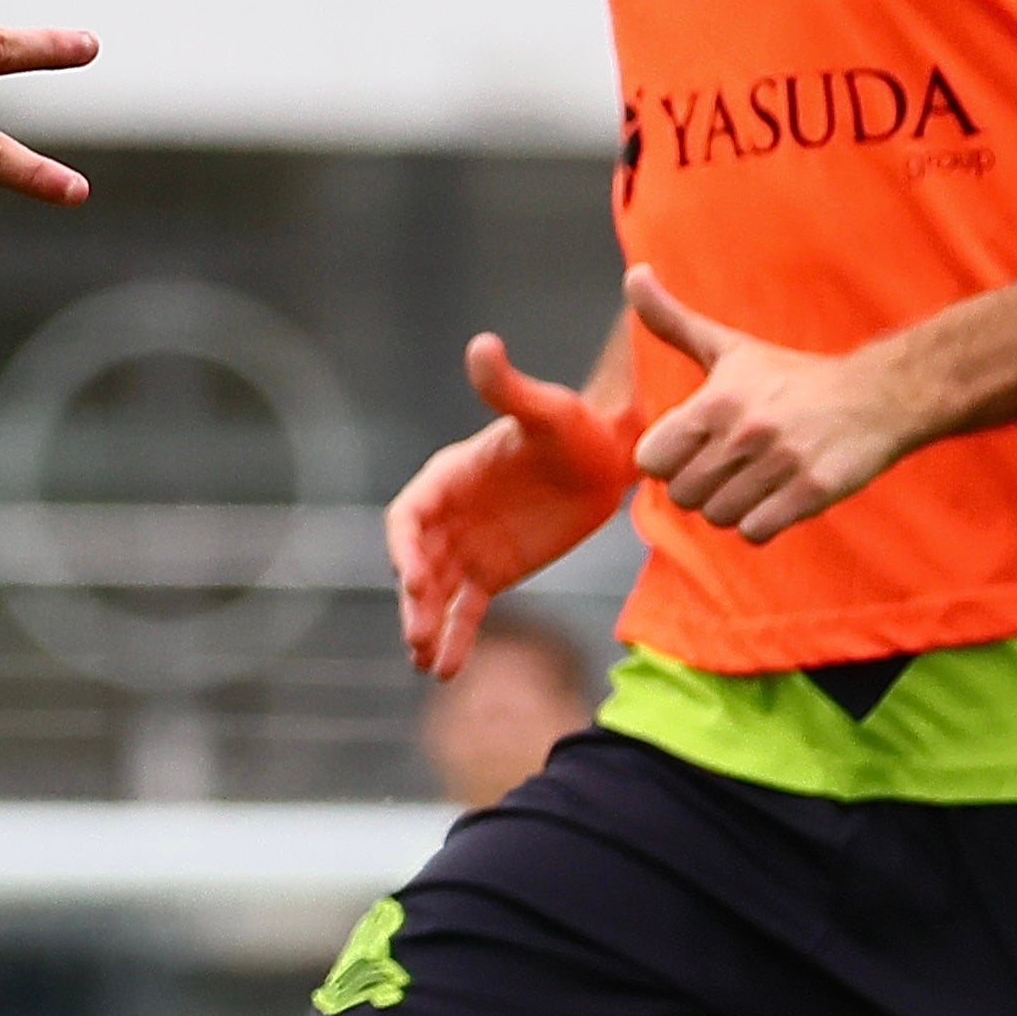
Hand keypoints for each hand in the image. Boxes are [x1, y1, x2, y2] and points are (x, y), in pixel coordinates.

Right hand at [384, 330, 633, 676]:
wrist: (609, 456)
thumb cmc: (575, 427)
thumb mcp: (546, 409)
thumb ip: (507, 388)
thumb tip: (482, 344)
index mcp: (447, 479)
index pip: (409, 518)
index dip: (407, 549)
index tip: (415, 577)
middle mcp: (448, 517)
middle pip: (417, 564)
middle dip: (413, 599)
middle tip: (416, 632)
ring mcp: (467, 549)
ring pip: (437, 596)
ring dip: (426, 627)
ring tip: (425, 661)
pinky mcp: (493, 573)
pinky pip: (467, 612)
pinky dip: (456, 639)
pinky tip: (446, 671)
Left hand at [615, 264, 926, 545]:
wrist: (880, 395)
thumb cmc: (794, 377)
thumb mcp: (729, 347)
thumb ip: (672, 321)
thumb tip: (633, 275)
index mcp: (716, 401)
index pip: (651, 461)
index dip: (670, 460)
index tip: (697, 447)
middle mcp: (745, 432)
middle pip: (684, 495)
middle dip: (703, 487)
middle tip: (734, 465)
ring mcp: (780, 463)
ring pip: (718, 517)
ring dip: (734, 507)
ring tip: (759, 479)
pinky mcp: (813, 491)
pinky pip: (756, 533)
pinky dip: (763, 524)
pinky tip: (780, 496)